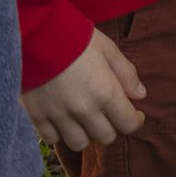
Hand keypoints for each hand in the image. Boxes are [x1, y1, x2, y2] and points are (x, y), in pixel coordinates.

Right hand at [21, 28, 147, 150]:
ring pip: (79, 144)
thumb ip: (126, 73)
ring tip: (85, 119)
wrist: (35, 33)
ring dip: (86, 134)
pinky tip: (63, 119)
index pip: (128, 124)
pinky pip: (52, 139)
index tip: (135, 114)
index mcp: (105, 92)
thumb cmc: (76, 37)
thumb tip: (140, 95)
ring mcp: (58, 115)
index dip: (135, 121)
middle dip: (112, 127)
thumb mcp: (108, 49)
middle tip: (110, 114)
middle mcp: (83, 109)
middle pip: (105, 137)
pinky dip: (59, 133)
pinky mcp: (36, 116)